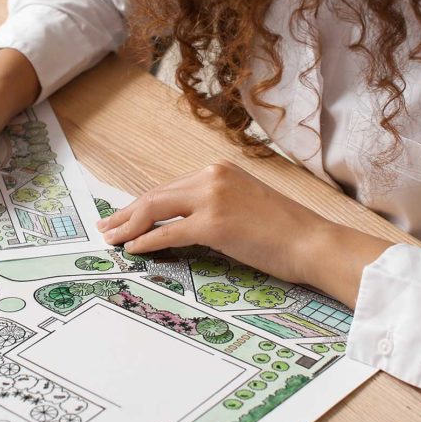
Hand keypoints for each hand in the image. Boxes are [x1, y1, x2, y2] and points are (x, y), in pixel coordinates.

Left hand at [96, 162, 392, 306]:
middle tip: (106, 227)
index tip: (124, 216)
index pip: (170, 188)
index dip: (142, 204)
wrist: (314, 242)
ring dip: (129, 226)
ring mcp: (212, 198)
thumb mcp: (246, 206)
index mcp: (219, 171)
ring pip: (156, 210)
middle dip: (126, 213)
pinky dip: (147, 242)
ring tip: (112, 239)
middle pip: (156, 195)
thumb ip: (215, 206)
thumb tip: (185, 224)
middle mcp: (213, 177)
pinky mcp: (214, 223)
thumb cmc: (286, 232)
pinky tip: (133, 250)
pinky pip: (169, 233)